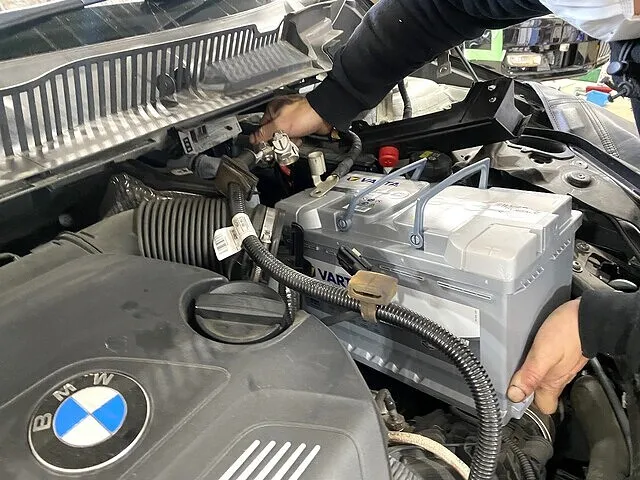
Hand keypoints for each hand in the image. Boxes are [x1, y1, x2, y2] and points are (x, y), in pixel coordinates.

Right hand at [249, 95, 331, 143]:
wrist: (323, 115)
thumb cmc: (304, 114)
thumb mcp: (279, 125)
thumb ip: (264, 133)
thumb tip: (253, 138)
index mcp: (272, 109)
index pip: (262, 127)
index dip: (264, 138)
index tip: (267, 146)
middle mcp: (281, 112)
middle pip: (273, 133)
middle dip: (279, 140)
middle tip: (284, 142)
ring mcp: (291, 119)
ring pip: (284, 136)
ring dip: (289, 141)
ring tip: (294, 140)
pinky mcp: (300, 124)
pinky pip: (294, 136)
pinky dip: (296, 139)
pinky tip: (299, 139)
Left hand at [508, 299, 588, 413]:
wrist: (590, 314)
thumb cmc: (567, 332)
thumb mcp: (542, 354)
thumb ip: (530, 375)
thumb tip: (515, 395)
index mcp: (554, 382)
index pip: (544, 407)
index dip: (528, 405)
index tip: (511, 395)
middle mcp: (561, 377)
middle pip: (544, 393)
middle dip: (528, 390)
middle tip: (511, 377)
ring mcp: (566, 366)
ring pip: (548, 378)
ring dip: (532, 375)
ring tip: (518, 364)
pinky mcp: (567, 353)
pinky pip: (553, 364)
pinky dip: (541, 362)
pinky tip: (534, 351)